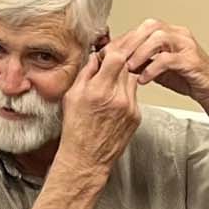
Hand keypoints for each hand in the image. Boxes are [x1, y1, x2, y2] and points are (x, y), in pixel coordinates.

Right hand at [58, 48, 141, 168]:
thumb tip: (95, 56)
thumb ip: (86, 73)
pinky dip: (125, 93)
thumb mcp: (72, 96)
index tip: (106, 53)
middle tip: (107, 67)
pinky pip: (134, 95)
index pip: (117, 57)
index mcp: (99, 90)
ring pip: (133, 79)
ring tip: (109, 86)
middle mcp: (118, 98)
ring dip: (123, 77)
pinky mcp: (136, 116)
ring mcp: (130, 107)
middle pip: (128, 66)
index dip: (113, 50)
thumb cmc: (76, 130)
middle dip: (118, 62)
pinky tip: (113, 102)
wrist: (87, 157)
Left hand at [116, 19, 208, 115]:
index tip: (109, 52)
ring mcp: (187, 46)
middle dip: (129, 42)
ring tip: (128, 67)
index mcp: (170, 33)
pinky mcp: (191, 61)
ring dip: (140, 52)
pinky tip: (144, 79)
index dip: (124, 39)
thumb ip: (143, 61)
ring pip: (158, 38)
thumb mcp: (160, 69)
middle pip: (149, 27)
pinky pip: (168, 59)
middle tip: (114, 57)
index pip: (142, 28)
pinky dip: (153, 68)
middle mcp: (179, 35)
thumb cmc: (189, 79)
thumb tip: (120, 60)